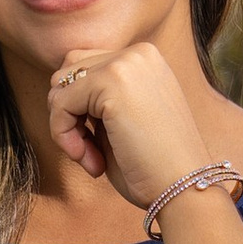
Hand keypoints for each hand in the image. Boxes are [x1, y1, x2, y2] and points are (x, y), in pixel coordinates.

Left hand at [48, 40, 221, 215]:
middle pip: (68, 72)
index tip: (96, 150)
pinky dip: (64, 136)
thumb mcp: (123, 123)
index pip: (85, 69)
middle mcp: (138, 53)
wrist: (185, 189)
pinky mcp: (112, 80)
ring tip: (91, 159)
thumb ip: (95, 101)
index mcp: (145, 60)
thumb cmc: (154, 168)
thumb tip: (57, 91)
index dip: (79, 111)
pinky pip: (60, 104)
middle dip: (69, 116)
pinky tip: (91, 161)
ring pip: (60, 86)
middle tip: (90, 155)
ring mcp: (126, 63)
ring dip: (65, 127)